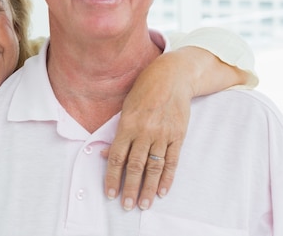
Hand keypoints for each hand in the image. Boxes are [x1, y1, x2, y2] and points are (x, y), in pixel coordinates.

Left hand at [103, 51, 192, 210]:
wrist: (172, 77)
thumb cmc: (144, 91)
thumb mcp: (126, 108)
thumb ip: (118, 134)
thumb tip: (105, 155)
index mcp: (128, 125)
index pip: (117, 157)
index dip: (113, 177)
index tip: (110, 193)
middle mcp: (145, 132)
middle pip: (135, 166)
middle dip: (130, 188)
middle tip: (127, 205)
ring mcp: (162, 135)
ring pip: (154, 167)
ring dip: (148, 188)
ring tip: (144, 204)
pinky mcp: (177, 136)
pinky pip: (172, 161)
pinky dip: (167, 178)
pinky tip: (162, 191)